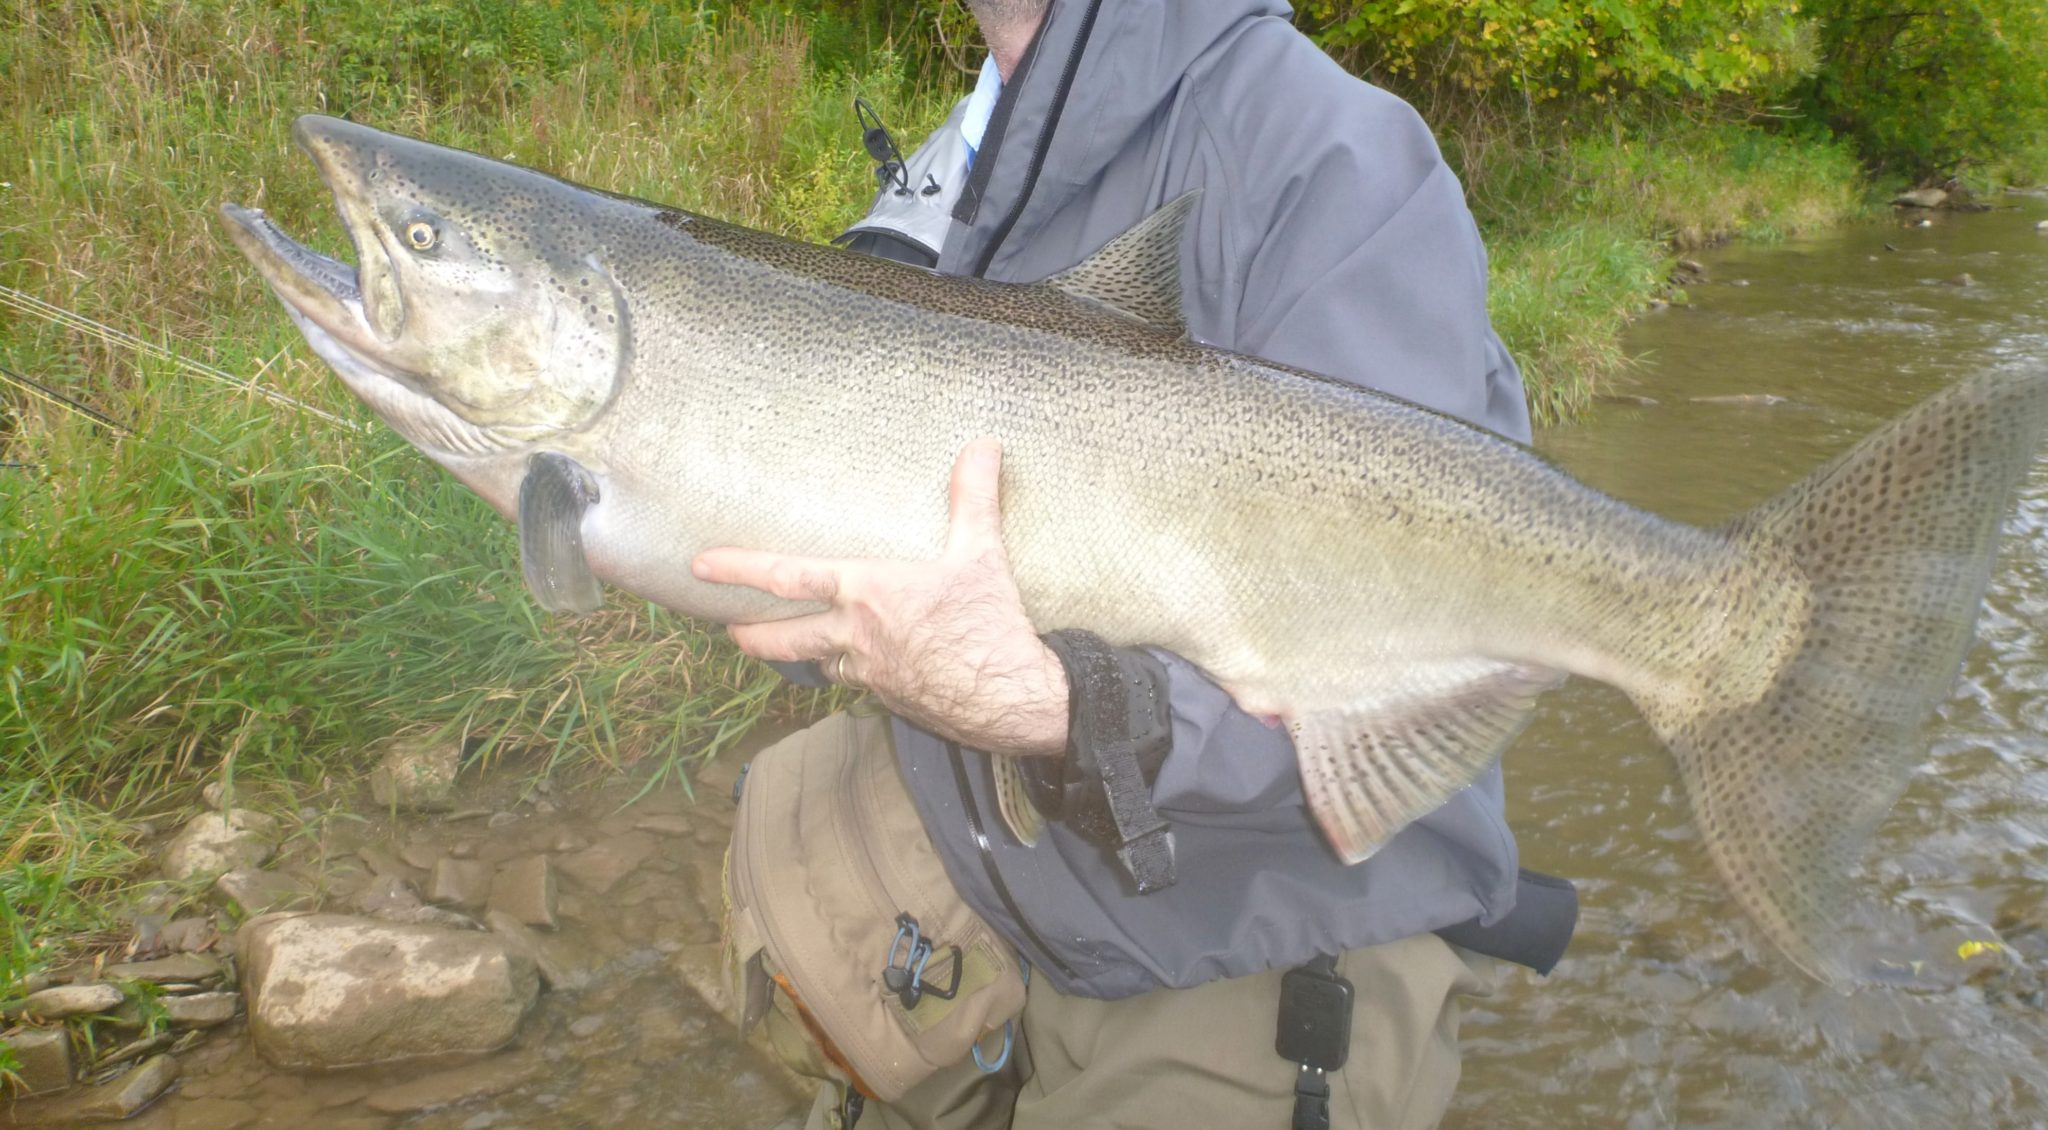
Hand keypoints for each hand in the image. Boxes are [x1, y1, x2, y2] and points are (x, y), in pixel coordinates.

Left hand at [691, 438, 1068, 756]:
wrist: (1013, 699)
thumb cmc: (992, 625)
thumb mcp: (983, 553)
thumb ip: (974, 496)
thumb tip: (984, 445)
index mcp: (868, 594)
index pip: (788, 578)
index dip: (739, 569)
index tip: (702, 565)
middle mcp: (856, 637)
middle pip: (783, 639)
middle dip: (749, 633)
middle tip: (726, 626)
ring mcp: (870, 673)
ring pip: (815, 665)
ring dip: (793, 655)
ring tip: (780, 645)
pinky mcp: (890, 698)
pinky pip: (852, 682)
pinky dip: (842, 671)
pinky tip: (851, 665)